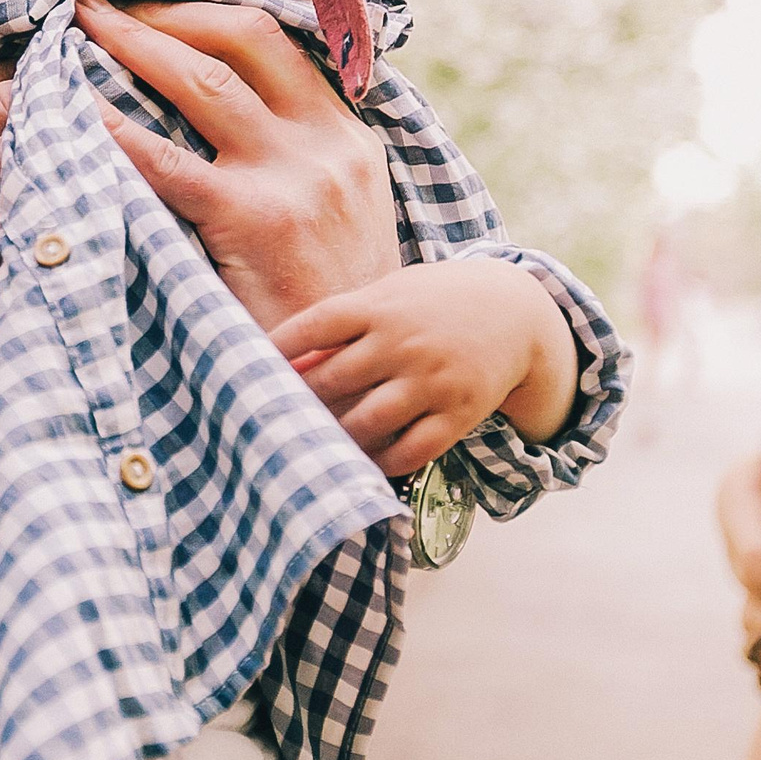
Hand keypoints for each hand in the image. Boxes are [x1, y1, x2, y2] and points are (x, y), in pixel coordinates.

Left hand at [76, 0, 400, 329]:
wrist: (355, 381)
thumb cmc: (327, 310)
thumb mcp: (341, 219)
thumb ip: (298, 164)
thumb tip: (222, 119)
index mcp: (348, 136)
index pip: (276, 42)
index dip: (203, 12)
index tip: (150, 4)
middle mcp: (327, 143)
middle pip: (242, 37)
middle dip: (162, 13)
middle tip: (97, 2)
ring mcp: (294, 178)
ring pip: (204, 79)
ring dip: (133, 43)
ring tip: (77, 28)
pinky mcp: (253, 220)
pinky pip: (166, 160)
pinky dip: (113, 129)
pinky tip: (74, 114)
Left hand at [267, 260, 567, 474]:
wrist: (514, 310)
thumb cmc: (432, 302)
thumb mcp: (390, 296)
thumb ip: (343, 325)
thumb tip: (283, 361)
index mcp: (380, 305)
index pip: (315, 325)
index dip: (276, 350)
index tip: (246, 369)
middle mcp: (403, 341)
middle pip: (333, 380)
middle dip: (298, 403)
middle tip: (269, 423)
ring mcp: (433, 379)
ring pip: (367, 422)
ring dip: (334, 439)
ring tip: (311, 449)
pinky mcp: (459, 413)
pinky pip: (411, 450)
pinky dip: (380, 463)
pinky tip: (360, 464)